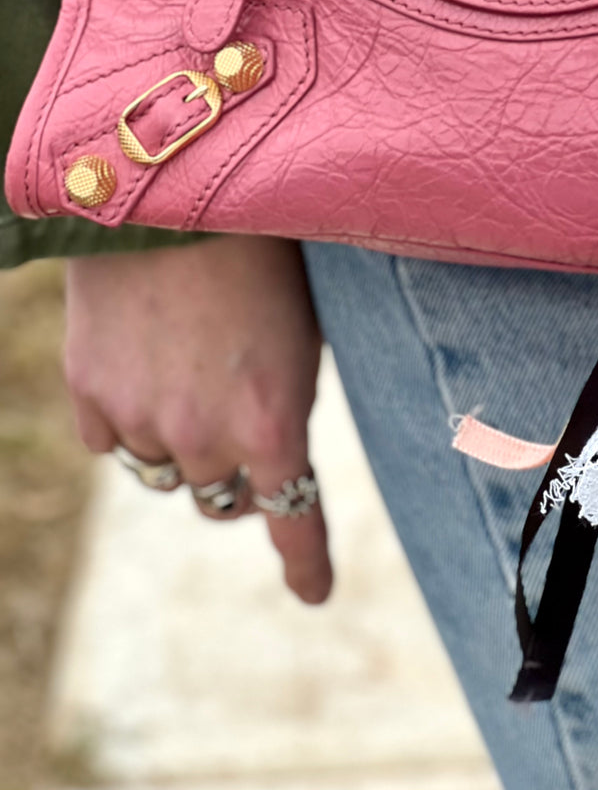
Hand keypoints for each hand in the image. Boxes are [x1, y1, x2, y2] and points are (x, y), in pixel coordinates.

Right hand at [65, 235, 331, 603]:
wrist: (175, 196)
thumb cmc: (261, 258)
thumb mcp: (302, 336)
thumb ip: (283, 404)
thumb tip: (268, 449)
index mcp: (273, 424)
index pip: (294, 521)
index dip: (306, 564)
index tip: (314, 593)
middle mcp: (205, 438)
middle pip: (219, 500)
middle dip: (232, 474)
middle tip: (234, 422)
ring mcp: (142, 421)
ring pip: (162, 475)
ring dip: (177, 445)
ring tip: (186, 373)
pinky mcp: (90, 393)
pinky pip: (111, 443)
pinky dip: (128, 420)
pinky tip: (140, 365)